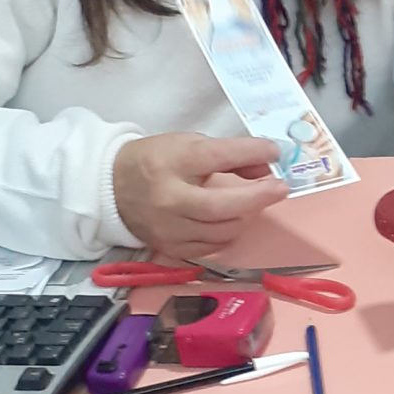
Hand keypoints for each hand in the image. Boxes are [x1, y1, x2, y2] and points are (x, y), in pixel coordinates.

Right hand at [111, 133, 288, 257]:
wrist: (112, 187)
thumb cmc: (156, 161)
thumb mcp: (188, 145)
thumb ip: (229, 154)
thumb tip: (266, 164)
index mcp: (171, 163)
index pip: (218, 157)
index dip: (252, 152)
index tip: (274, 151)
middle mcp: (168, 199)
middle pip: (223, 206)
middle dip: (258, 197)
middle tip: (280, 188)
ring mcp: (169, 228)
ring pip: (223, 230)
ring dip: (244, 216)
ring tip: (249, 202)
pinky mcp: (170, 248)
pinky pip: (212, 247)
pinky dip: (226, 233)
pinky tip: (228, 220)